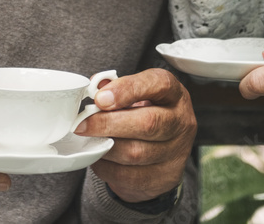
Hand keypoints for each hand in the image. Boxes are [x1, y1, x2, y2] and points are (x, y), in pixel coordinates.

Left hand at [74, 69, 195, 202]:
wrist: (163, 150)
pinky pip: (129, 175)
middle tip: (82, 124)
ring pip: (135, 153)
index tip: (100, 98)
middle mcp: (181, 122)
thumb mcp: (136, 94)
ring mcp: (176, 152)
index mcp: (174, 94)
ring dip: (105, 146)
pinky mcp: (165, 177)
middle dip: (109, 123)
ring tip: (89, 139)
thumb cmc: (144, 113)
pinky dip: (107, 166)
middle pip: (148, 123)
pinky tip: (99, 156)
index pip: (159, 85)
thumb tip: (94, 87)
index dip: (127, 90)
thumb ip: (116, 87)